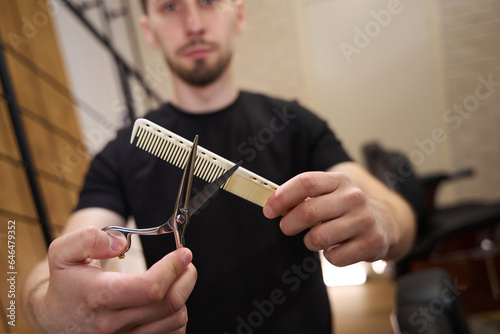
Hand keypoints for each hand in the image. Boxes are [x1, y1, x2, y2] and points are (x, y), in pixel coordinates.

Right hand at [32, 226, 196, 332]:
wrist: (55, 318)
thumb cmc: (66, 283)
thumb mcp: (63, 252)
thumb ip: (89, 239)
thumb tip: (120, 243)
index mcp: (98, 296)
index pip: (149, 288)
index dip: (173, 268)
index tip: (183, 254)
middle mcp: (112, 323)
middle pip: (168, 304)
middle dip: (186, 278)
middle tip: (187, 264)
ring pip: (174, 321)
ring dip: (182, 296)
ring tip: (176, 281)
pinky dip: (176, 316)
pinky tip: (168, 301)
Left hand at [263, 171, 391, 266]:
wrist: (385, 221)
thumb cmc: (344, 208)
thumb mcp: (328, 194)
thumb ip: (303, 197)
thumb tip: (273, 206)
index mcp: (339, 180)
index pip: (306, 182)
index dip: (282, 197)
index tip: (268, 210)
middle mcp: (354, 197)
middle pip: (308, 211)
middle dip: (289, 224)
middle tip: (286, 228)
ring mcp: (365, 219)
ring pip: (319, 238)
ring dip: (310, 242)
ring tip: (317, 238)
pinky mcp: (372, 242)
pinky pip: (334, 257)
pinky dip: (329, 256)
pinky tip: (338, 247)